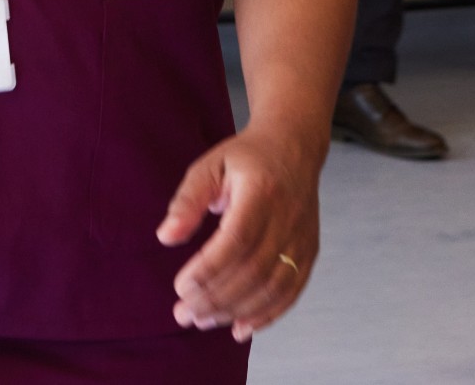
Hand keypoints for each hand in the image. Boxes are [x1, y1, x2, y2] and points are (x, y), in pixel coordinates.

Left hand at [157, 124, 322, 342]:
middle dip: (216, 299)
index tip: (180, 286)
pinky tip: (240, 328)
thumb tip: (165, 237)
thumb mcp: (209, 166)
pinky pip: (291, 293)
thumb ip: (187, 201)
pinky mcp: (309, 252)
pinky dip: (267, 316)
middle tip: (184, 313)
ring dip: (236, 311)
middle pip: (254, 270)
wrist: (293, 147)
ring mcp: (302, 238)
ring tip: (202, 321)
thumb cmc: (246, 158)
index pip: (236, 240)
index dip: (209, 269)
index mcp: (261, 191)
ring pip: (273, 287)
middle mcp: (287, 218)